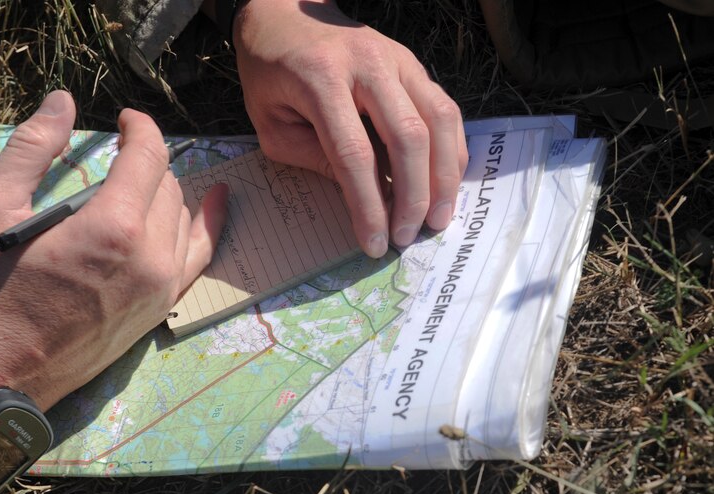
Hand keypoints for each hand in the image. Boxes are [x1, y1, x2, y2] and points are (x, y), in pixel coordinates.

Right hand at [0, 91, 227, 410]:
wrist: (3, 371)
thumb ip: (31, 148)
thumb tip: (63, 101)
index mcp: (113, 225)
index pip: (149, 156)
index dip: (140, 128)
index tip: (125, 120)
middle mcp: (151, 255)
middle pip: (167, 184)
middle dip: (145, 162)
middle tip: (118, 159)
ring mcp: (163, 285)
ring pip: (182, 215)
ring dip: (164, 191)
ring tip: (139, 184)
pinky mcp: (163, 307)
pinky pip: (200, 255)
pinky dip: (207, 224)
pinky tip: (217, 202)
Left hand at [232, 0, 467, 256]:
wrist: (284, 13)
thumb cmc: (270, 75)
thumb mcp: (272, 125)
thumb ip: (315, 159)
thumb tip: (364, 198)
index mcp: (322, 80)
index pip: (355, 155)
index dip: (368, 205)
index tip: (374, 244)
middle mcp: (368, 64)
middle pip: (408, 137)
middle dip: (413, 196)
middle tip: (409, 236)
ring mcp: (397, 59)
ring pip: (438, 120)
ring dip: (444, 176)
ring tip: (438, 218)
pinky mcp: (413, 63)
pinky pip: (445, 108)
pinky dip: (451, 149)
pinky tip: (446, 182)